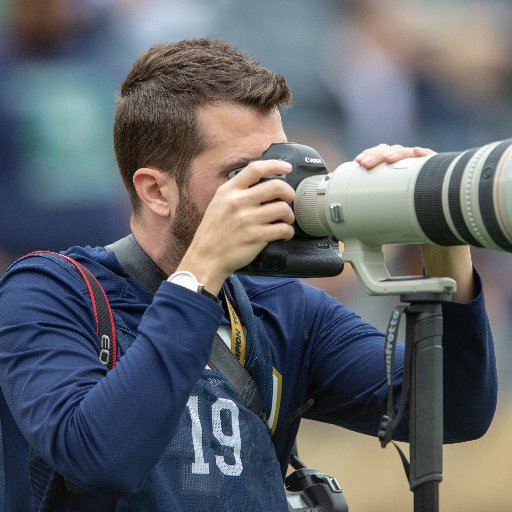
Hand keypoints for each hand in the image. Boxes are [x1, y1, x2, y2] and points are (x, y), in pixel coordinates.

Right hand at [177, 160, 295, 294]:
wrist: (206, 258)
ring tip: (286, 220)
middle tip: (289, 199)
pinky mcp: (256, 237)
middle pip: (277, 186)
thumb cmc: (213, 232)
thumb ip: (236, 192)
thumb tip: (262, 184)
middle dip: (289, 193)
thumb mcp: (218, 204)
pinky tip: (284, 234)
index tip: (286, 168)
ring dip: (290, 215)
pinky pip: (283, 229)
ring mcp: (248, 220)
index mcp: (229, 191)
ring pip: (283, 209)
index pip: (255, 169)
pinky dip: (288, 232)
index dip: (275, 165)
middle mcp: (238, 202)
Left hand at [355, 143, 476, 301]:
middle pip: (390, 153)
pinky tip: (418, 154)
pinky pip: (436, 162)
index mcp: (391, 181)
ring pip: (410, 154)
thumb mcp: (387, 234)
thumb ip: (370, 238)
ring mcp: (425, 172)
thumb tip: (346, 253)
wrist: (441, 244)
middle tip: (366, 163)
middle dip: (376, 153)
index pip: (378, 159)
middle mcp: (408, 172)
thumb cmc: (412, 233)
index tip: (358, 162)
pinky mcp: (443, 178)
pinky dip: (426, 156)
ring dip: (397, 152)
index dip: (368, 156)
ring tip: (387, 159)